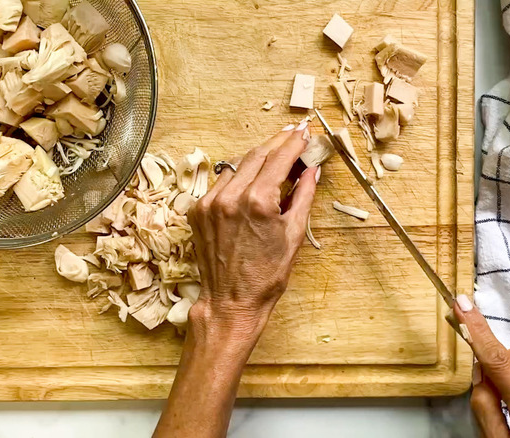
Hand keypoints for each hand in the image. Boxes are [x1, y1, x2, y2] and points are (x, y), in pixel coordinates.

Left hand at [188, 122, 317, 342]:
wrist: (231, 300)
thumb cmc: (266, 275)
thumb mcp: (294, 234)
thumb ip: (303, 196)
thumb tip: (312, 170)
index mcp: (257, 201)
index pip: (278, 158)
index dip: (293, 142)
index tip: (304, 132)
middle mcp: (229, 197)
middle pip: (255, 155)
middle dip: (276, 143)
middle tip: (292, 136)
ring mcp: (209, 203)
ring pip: (236, 165)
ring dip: (256, 158)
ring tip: (275, 156)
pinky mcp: (198, 211)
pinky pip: (221, 183)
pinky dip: (238, 177)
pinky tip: (251, 179)